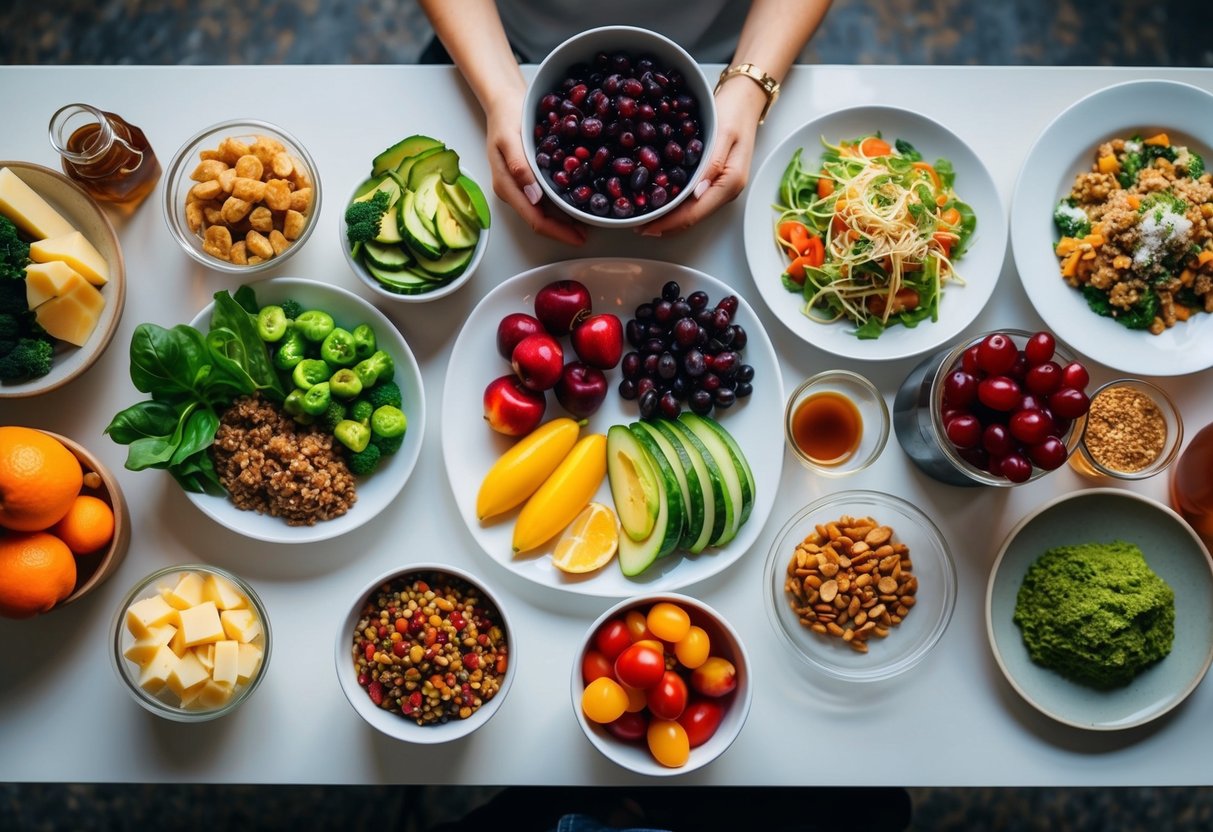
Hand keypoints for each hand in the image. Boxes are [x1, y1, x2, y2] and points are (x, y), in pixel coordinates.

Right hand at [484, 89, 586, 245]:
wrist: (502, 102)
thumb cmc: (505, 117)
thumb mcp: (510, 138)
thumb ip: (519, 167)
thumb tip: (534, 196)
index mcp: (507, 187)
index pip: (535, 219)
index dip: (558, 231)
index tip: (579, 237)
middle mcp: (514, 191)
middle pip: (540, 221)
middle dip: (563, 230)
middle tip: (589, 232)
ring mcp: (520, 187)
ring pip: (543, 213)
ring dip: (564, 220)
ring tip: (586, 221)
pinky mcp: (527, 180)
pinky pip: (546, 199)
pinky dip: (562, 205)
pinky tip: (576, 201)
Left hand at [638, 80, 766, 236]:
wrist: (746, 99)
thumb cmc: (735, 112)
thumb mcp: (723, 133)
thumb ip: (712, 164)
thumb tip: (696, 193)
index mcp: (729, 183)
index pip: (694, 213)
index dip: (669, 223)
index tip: (645, 227)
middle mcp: (726, 192)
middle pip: (692, 217)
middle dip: (665, 224)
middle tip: (637, 226)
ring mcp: (721, 188)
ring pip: (692, 212)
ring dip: (669, 217)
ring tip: (644, 217)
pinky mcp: (715, 181)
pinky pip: (693, 200)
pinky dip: (675, 205)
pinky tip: (660, 201)